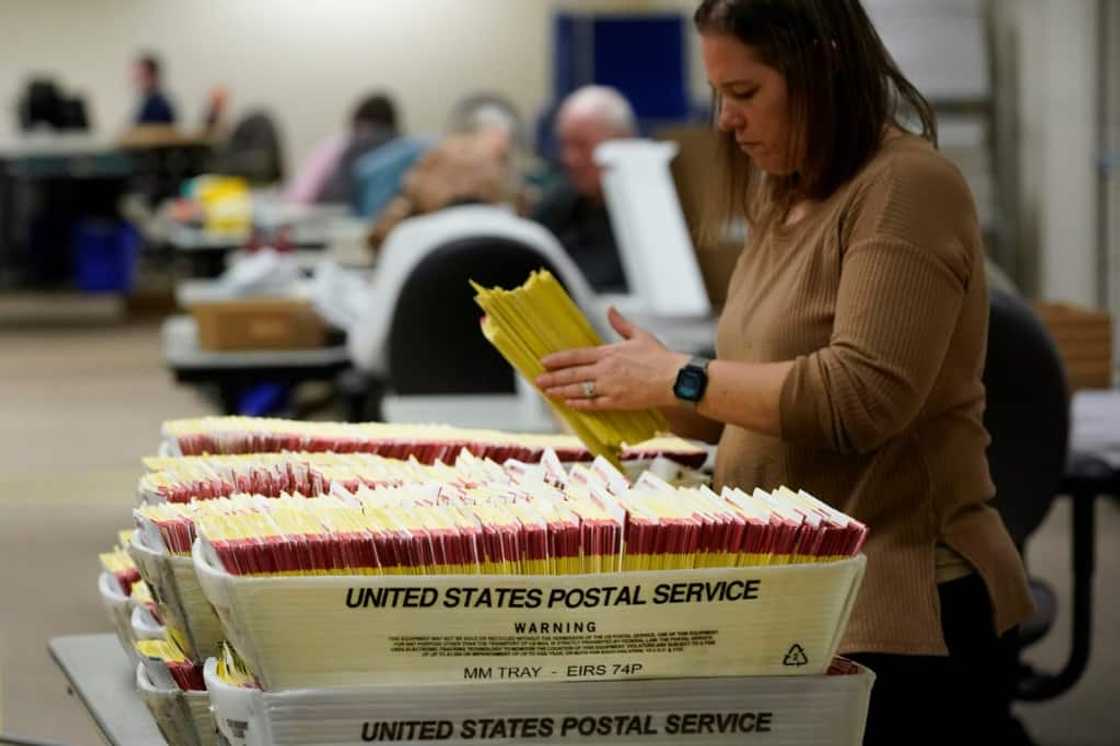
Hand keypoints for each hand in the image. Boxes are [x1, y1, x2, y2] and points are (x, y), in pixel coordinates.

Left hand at [535, 307, 687, 410]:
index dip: (558, 359)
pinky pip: (593, 404)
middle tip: (537, 380)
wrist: (674, 379)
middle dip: (553, 377)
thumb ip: (621, 324)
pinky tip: (568, 403)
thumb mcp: (639, 335)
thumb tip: (610, 309)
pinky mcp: (617, 402)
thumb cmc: (659, 357)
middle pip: (573, 374)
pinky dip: (579, 404)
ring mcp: (610, 387)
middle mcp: (605, 370)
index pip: (576, 356)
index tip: (544, 361)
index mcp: (608, 353)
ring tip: (548, 392)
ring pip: (579, 390)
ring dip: (561, 391)